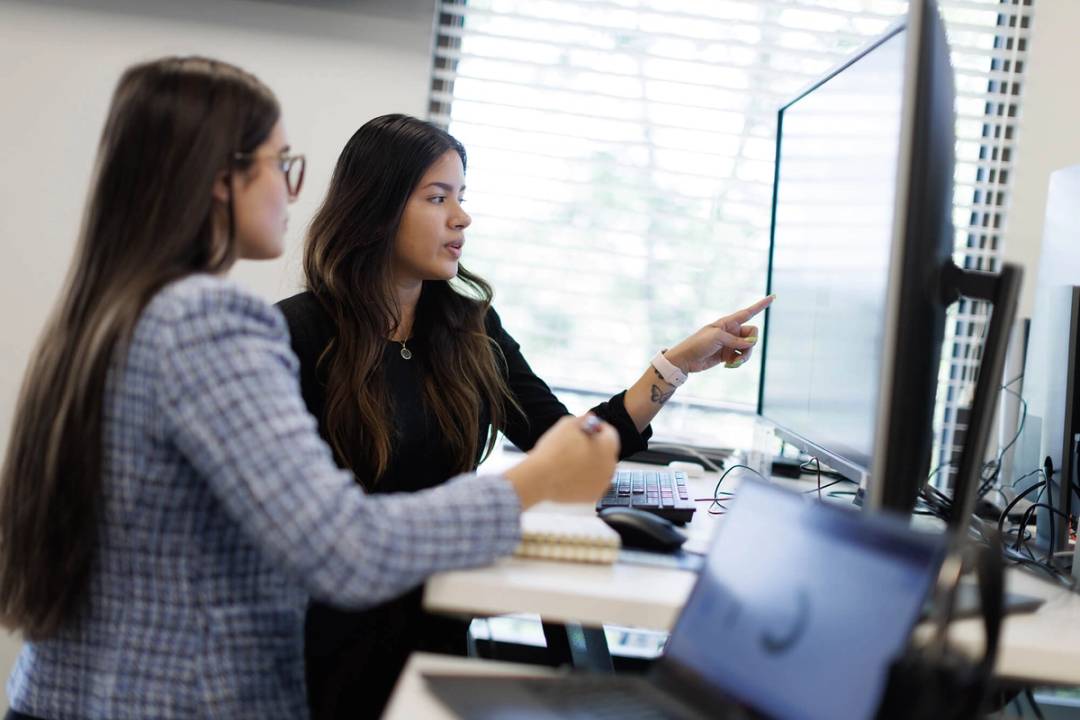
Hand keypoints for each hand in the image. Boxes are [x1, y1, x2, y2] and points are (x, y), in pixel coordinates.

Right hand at [504, 415, 619, 508]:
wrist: (539, 478)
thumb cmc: (553, 451)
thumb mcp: (567, 424)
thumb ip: (584, 419)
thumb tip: (591, 418)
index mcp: (608, 446)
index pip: (610, 433)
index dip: (598, 428)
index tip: (588, 428)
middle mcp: (610, 465)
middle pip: (606, 452)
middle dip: (595, 447)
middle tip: (578, 445)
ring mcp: (603, 483)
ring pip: (601, 469)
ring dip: (592, 463)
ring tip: (572, 461)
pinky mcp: (594, 496)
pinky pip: (593, 484)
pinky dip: (586, 479)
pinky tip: (572, 474)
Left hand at [665, 295, 773, 372]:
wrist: (686, 360)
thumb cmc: (698, 344)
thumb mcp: (717, 338)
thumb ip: (736, 340)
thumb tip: (751, 344)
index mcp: (728, 322)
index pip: (748, 312)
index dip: (761, 305)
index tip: (773, 297)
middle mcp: (731, 331)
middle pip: (753, 334)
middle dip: (751, 344)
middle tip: (742, 353)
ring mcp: (730, 343)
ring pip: (749, 348)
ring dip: (745, 356)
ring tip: (734, 363)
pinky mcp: (728, 355)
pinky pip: (742, 357)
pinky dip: (739, 362)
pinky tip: (729, 366)